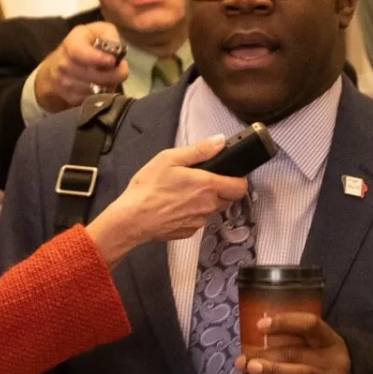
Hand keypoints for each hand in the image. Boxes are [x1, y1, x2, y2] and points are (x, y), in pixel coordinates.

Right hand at [33, 21, 130, 113]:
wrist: (58, 67)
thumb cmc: (85, 45)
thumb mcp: (98, 31)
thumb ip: (109, 35)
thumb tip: (117, 50)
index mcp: (71, 43)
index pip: (78, 52)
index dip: (97, 58)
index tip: (112, 61)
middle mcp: (63, 63)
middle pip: (92, 75)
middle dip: (112, 75)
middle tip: (121, 71)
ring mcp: (64, 82)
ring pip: (93, 90)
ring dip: (108, 86)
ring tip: (111, 78)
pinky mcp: (69, 97)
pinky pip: (91, 100)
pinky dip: (101, 95)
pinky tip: (102, 86)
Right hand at [85, 139, 247, 265]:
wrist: (132, 219)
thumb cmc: (147, 188)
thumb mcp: (169, 159)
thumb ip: (199, 150)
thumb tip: (220, 141)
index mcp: (207, 185)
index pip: (240, 186)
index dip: (238, 179)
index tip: (229, 174)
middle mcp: (207, 205)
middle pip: (228, 198)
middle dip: (220, 189)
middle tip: (201, 181)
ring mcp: (199, 221)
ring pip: (212, 209)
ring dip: (205, 201)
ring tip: (183, 193)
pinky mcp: (189, 232)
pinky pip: (198, 220)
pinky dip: (192, 213)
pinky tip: (175, 207)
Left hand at [238, 312, 350, 373]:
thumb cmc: (331, 373)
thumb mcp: (320, 355)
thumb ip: (297, 347)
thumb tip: (254, 345)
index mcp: (329, 341)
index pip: (309, 324)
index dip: (284, 322)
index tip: (260, 325)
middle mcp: (333, 359)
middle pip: (297, 352)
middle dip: (268, 354)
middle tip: (244, 360)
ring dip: (278, 371)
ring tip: (254, 370)